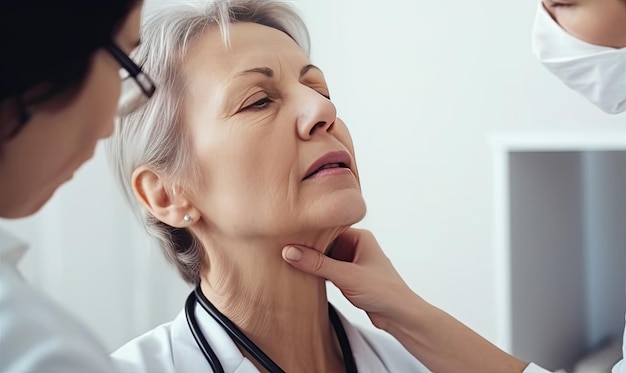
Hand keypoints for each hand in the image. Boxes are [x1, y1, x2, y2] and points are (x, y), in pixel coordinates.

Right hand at [282, 228, 416, 327]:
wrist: (400, 316)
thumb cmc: (385, 292)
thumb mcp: (347, 276)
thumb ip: (317, 264)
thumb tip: (291, 252)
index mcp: (360, 237)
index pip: (328, 228)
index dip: (309, 233)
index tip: (288, 236)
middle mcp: (357, 247)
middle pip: (325, 243)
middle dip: (308, 249)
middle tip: (286, 250)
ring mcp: (353, 262)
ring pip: (325, 258)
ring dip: (313, 263)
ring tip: (292, 263)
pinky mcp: (350, 277)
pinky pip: (328, 270)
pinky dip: (318, 273)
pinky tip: (305, 276)